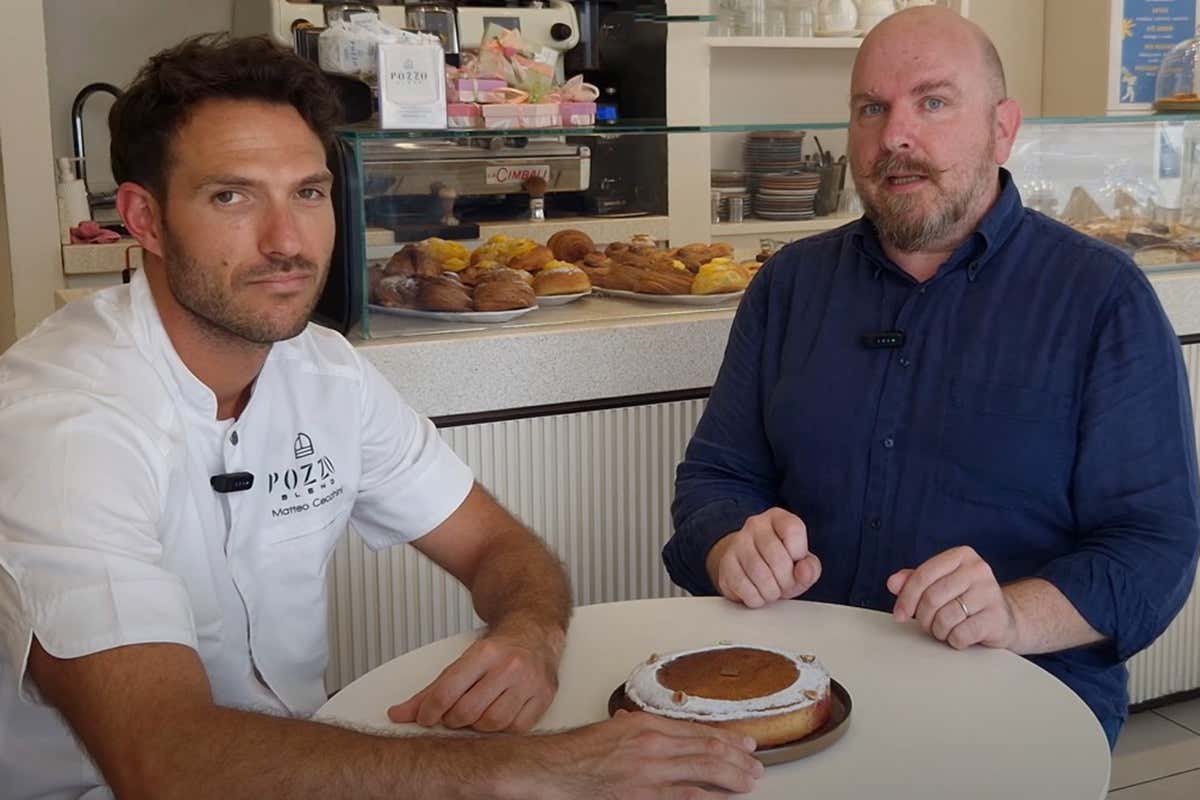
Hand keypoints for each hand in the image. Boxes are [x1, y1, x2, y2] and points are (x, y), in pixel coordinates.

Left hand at [386, 625, 562, 732]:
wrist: (535, 631)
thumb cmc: (496, 649)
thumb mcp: (462, 661)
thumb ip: (430, 691)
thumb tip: (397, 715)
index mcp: (484, 652)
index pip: (448, 690)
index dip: (430, 711)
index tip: (425, 718)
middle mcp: (509, 666)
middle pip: (468, 711)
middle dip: (453, 719)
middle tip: (452, 716)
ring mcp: (530, 682)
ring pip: (492, 723)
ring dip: (478, 725)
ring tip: (476, 714)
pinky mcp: (545, 696)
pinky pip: (517, 728)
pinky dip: (503, 729)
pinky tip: (498, 716)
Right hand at [532, 710, 762, 798]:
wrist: (556, 768)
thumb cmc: (579, 751)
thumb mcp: (613, 728)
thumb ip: (634, 726)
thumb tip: (642, 721)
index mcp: (647, 725)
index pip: (697, 730)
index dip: (725, 737)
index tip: (744, 742)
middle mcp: (653, 744)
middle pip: (706, 749)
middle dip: (736, 757)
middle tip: (755, 763)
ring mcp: (651, 771)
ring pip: (703, 770)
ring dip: (731, 776)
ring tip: (749, 780)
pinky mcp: (645, 795)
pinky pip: (685, 796)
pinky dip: (708, 797)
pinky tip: (722, 799)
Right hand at [705, 507, 821, 607]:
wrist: (745, 569)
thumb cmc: (778, 565)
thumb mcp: (801, 564)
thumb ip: (810, 568)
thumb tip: (804, 571)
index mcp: (778, 518)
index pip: (793, 530)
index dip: (799, 553)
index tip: (795, 561)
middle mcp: (755, 525)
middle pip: (777, 557)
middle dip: (786, 580)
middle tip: (784, 583)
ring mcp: (737, 542)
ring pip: (760, 574)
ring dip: (771, 591)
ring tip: (771, 590)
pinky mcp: (725, 563)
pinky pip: (743, 586)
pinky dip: (755, 597)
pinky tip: (757, 593)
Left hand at [887, 546, 1016, 649]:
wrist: (1002, 618)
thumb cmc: (965, 599)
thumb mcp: (939, 584)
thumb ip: (913, 580)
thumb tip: (893, 583)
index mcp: (961, 555)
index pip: (923, 575)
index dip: (906, 598)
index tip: (899, 614)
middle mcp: (978, 569)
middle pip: (932, 597)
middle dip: (923, 617)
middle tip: (927, 624)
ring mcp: (990, 592)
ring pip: (945, 617)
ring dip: (938, 631)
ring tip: (944, 630)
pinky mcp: (997, 617)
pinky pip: (961, 634)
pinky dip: (954, 640)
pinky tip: (959, 637)